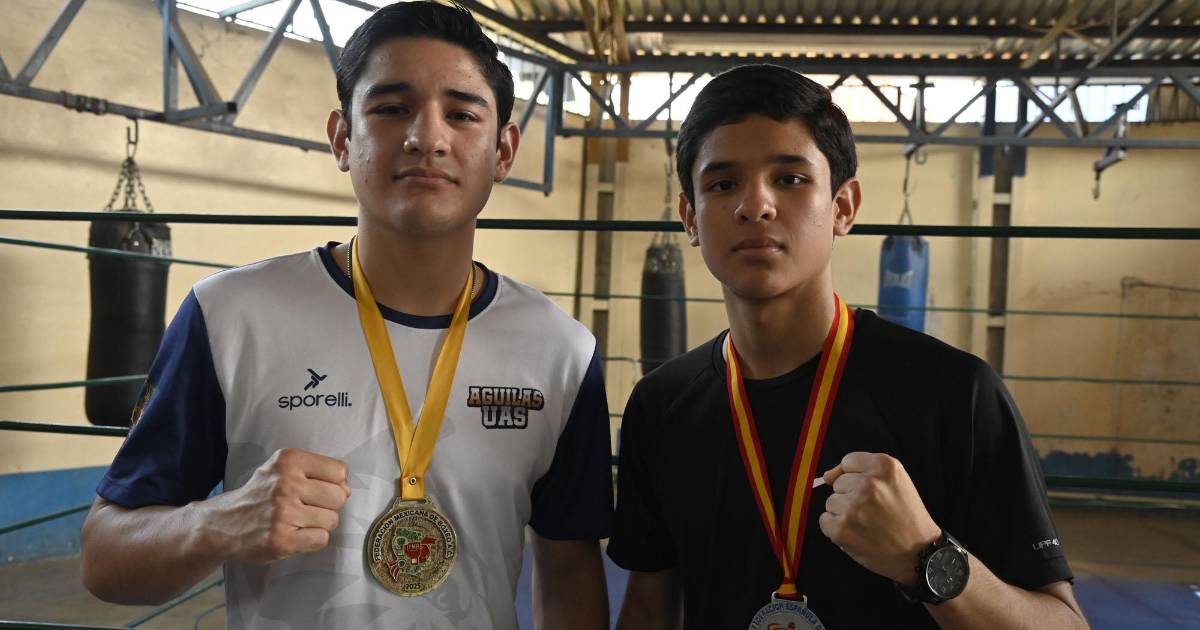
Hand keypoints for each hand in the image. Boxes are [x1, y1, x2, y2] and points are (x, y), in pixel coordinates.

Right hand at [207, 448, 350, 563]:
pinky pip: (321, 539)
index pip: (339, 471)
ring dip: (319, 524)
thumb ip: (317, 473)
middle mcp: (286, 484)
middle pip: (339, 497)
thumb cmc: (261, 495)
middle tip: (307, 508)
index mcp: (289, 460)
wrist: (223, 524)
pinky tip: (295, 535)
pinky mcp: (282, 539)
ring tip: (297, 522)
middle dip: (328, 506)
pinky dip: (312, 540)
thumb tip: (348, 490)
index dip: (335, 483)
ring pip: (332, 520)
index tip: (318, 489)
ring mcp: (283, 513)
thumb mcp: (283, 470)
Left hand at [817, 452, 940, 583]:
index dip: (855, 477)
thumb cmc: (907, 517)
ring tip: (867, 524)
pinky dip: (836, 529)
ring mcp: (853, 506)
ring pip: (831, 502)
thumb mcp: (896, 482)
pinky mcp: (841, 528)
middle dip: (850, 496)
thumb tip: (827, 476)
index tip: (868, 492)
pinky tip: (857, 534)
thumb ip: (863, 471)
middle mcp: (868, 483)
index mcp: (884, 466)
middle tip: (873, 512)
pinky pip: (825, 520)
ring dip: (843, 514)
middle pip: (838, 483)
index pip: (849, 461)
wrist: (920, 553)